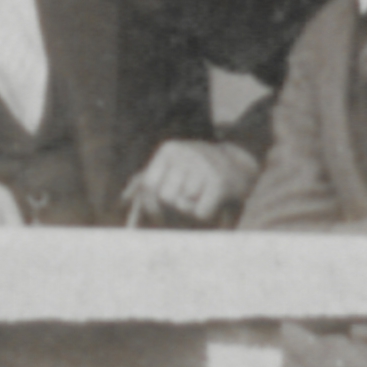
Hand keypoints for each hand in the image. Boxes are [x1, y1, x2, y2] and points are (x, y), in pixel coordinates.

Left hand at [124, 140, 259, 224]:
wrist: (244, 165)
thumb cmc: (201, 176)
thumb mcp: (173, 171)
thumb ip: (145, 186)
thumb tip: (122, 202)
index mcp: (169, 151)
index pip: (147, 186)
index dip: (151, 206)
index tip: (163, 213)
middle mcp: (184, 153)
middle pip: (165, 198)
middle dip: (175, 209)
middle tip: (191, 202)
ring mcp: (203, 165)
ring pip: (183, 207)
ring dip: (193, 210)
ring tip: (204, 198)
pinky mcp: (219, 181)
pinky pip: (200, 214)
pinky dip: (207, 216)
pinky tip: (215, 203)